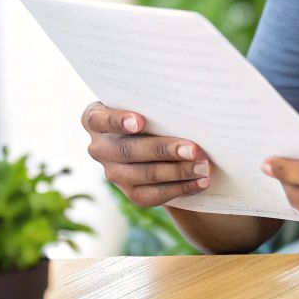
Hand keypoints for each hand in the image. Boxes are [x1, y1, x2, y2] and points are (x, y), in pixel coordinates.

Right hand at [81, 101, 211, 206]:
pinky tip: (200, 182)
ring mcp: (112, 173)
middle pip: (128, 151)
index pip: (100, 119)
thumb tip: (186, 109)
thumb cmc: (149, 111)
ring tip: (203, 167)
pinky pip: (154, 195)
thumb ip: (152, 104)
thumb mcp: (143, 103)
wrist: (150, 139)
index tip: (141, 122)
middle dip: (164, 150)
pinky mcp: (130, 192)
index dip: (119, 121)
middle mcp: (99, 148)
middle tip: (194, 149)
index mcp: (95, 119)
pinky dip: (181, 188)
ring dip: (178, 172)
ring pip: (144, 175)